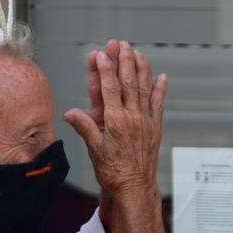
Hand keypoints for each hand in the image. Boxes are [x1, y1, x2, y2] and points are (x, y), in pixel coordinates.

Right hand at [63, 40, 168, 232]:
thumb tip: (71, 113)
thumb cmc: (113, 172)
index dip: (105, 68)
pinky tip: (160, 77)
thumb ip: (84, 127)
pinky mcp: (155, 128)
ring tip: (138, 53)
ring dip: (140, 69)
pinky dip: (159, 90)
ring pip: (143, 89)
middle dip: (124, 61)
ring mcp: (146, 121)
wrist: (134, 188)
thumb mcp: (93, 150)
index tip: (101, 54)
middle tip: (121, 44)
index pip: (109, 88)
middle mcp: (132, 118)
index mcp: (115, 121)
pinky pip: (158, 104)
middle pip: (127, 83)